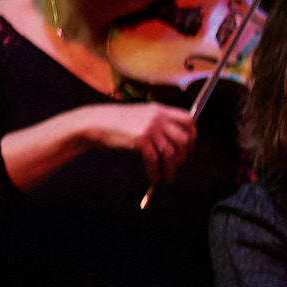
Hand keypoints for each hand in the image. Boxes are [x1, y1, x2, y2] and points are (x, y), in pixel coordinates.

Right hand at [73, 101, 197, 184]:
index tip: (190, 146)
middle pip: (183, 139)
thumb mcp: (141, 115)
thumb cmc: (115, 122)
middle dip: (183, 155)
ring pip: (170, 153)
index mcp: (159, 109)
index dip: (192, 135)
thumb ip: (157, 123)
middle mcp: (157, 117)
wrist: (94, 123)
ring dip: (170, 168)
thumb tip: (173, 143)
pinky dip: (154, 172)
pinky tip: (153, 178)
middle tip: (178, 164)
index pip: (187, 119)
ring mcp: (149, 128)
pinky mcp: (140, 140)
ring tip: (167, 177)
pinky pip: (154, 160)